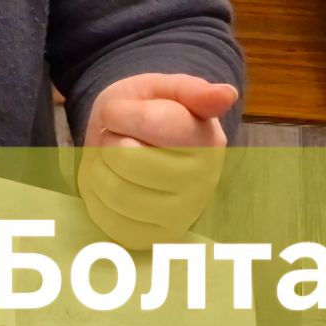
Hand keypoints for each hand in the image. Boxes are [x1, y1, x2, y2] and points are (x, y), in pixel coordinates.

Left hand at [76, 73, 237, 248]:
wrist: (133, 143)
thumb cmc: (149, 112)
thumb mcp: (165, 89)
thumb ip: (193, 90)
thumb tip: (227, 94)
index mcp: (207, 143)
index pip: (151, 123)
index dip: (121, 113)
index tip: (121, 112)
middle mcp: (201, 184)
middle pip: (127, 157)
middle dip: (110, 139)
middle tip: (118, 135)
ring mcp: (179, 215)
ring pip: (114, 189)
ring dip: (101, 166)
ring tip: (115, 158)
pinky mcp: (152, 236)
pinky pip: (108, 218)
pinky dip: (98, 195)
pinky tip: (112, 181)